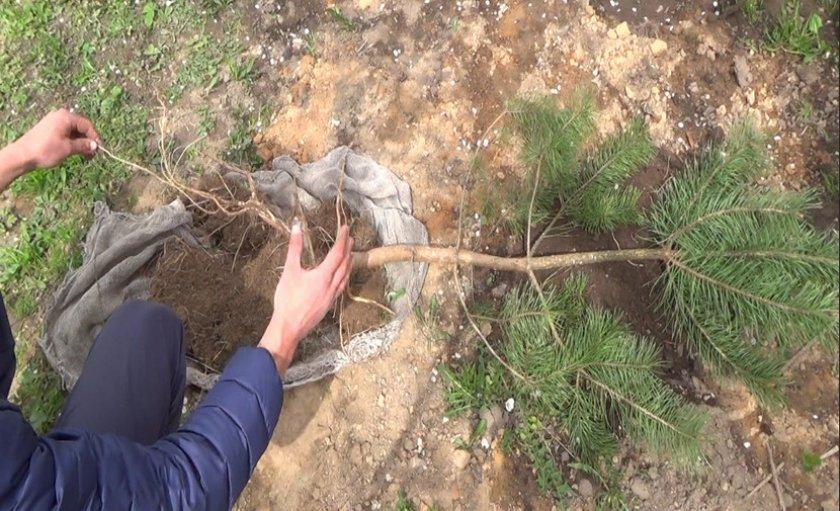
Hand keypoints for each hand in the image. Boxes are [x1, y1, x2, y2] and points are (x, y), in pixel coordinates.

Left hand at [13, 109, 100, 171]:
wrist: (22, 155)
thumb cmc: (46, 149)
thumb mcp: (68, 148)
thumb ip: (83, 145)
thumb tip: (95, 146)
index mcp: (65, 117)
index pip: (87, 125)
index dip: (94, 137)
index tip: (99, 149)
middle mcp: (60, 116)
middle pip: (80, 127)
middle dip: (87, 140)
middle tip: (92, 154)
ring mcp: (53, 122)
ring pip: (73, 131)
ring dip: (80, 142)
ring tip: (84, 155)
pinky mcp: (48, 128)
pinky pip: (65, 133)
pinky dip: (71, 141)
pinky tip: (74, 151)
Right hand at [258, 222, 353, 374]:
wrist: (289, 327)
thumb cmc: (287, 299)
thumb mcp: (289, 271)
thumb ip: (294, 248)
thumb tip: (297, 228)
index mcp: (323, 276)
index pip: (337, 253)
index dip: (342, 239)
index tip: (345, 228)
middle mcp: (332, 286)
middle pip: (344, 264)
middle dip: (348, 249)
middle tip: (350, 238)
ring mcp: (332, 296)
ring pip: (345, 276)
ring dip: (348, 263)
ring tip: (350, 254)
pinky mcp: (329, 304)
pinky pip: (341, 287)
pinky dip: (344, 277)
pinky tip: (341, 277)